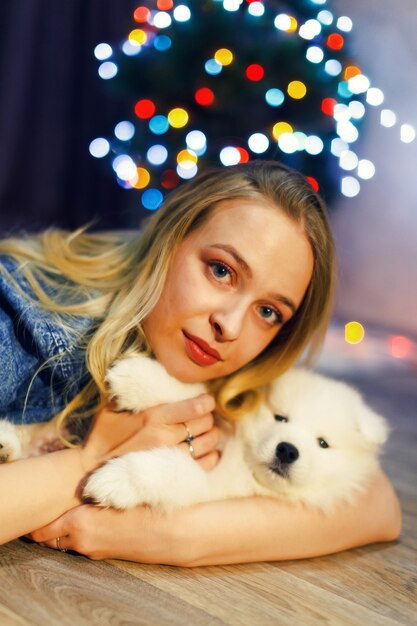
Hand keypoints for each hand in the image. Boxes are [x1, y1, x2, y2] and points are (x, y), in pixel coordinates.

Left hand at [29, 504, 178, 562]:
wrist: (172, 533)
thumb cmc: (148, 506)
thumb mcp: (116, 490)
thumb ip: (92, 489)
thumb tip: (78, 482)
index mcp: (79, 524)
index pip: (42, 528)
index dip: (39, 515)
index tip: (40, 501)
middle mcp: (81, 542)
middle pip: (49, 538)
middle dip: (48, 523)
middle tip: (52, 504)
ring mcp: (93, 552)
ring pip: (66, 541)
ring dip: (65, 528)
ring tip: (74, 508)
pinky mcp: (105, 555)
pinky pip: (83, 544)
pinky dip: (81, 533)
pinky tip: (95, 517)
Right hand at [81, 394, 219, 472]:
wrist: (90, 472)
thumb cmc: (100, 438)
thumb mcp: (110, 409)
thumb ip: (128, 392)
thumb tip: (136, 373)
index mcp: (154, 417)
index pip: (195, 406)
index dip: (206, 401)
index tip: (206, 400)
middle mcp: (166, 437)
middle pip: (204, 423)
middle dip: (208, 417)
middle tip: (204, 416)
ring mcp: (171, 459)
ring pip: (207, 443)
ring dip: (211, 435)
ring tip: (207, 432)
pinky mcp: (172, 476)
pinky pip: (204, 465)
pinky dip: (211, 457)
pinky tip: (208, 452)